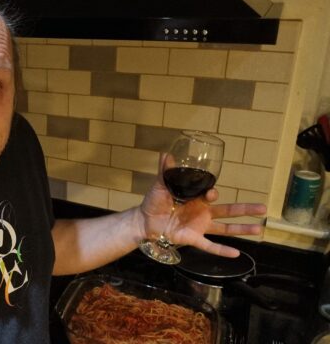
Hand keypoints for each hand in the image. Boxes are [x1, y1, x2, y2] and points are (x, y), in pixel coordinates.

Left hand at [138, 154, 266, 257]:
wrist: (144, 220)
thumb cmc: (154, 201)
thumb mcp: (160, 185)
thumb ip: (165, 171)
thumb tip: (166, 153)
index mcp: (197, 198)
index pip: (212, 195)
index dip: (212, 194)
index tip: (210, 193)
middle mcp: (203, 212)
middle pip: (228, 211)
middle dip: (245, 209)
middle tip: (263, 208)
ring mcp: (200, 226)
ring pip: (225, 229)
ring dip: (241, 229)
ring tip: (259, 229)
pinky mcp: (193, 238)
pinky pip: (210, 246)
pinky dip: (222, 250)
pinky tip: (236, 254)